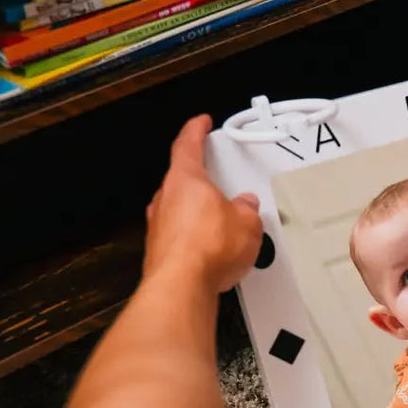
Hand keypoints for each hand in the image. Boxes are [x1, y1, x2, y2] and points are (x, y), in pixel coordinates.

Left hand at [143, 115, 262, 292]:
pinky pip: (181, 235)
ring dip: (201, 214)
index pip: (187, 144)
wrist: (181, 285)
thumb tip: (248, 206)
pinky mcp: (159, 250)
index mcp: (185, 179)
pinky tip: (213, 250)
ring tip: (224, 226)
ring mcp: (159, 225)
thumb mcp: (247, 222)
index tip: (200, 123)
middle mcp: (166, 199)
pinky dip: (196, 237)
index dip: (196, 130)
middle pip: (183, 180)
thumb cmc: (206, 248)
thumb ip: (248, 209)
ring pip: (181, 210)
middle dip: (205, 183)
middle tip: (222, 186)